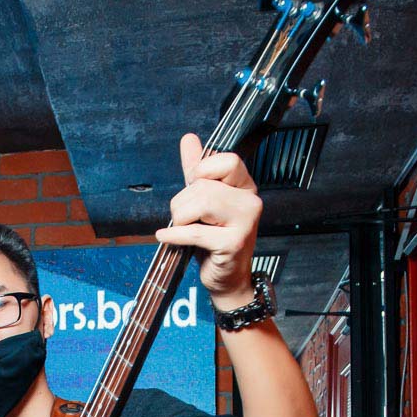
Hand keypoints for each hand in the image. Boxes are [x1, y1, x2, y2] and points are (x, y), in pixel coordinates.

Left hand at [154, 133, 262, 309]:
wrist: (227, 277)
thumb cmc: (214, 238)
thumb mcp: (203, 200)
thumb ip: (196, 170)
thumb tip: (189, 138)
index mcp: (245, 186)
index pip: (227, 160)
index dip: (203, 171)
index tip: (195, 187)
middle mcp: (250, 201)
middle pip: (204, 186)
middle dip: (182, 203)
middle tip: (184, 219)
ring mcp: (245, 222)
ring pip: (200, 203)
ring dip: (180, 218)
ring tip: (183, 229)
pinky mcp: (233, 243)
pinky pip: (194, 232)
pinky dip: (174, 235)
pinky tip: (166, 237)